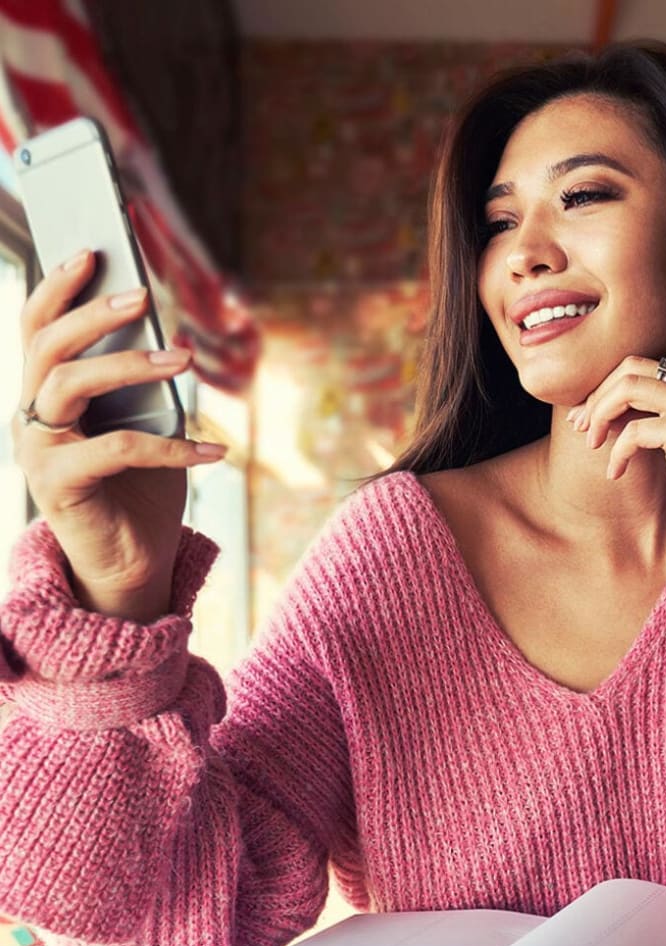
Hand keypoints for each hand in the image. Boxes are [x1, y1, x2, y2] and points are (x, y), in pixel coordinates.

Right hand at [12, 250, 226, 621]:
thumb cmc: (141, 488)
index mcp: (50, 395)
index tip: (92, 247)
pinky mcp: (58, 485)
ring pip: (67, 382)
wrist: (134, 561)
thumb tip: (175, 336)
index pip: (39, 328)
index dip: (58, 284)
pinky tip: (215, 450)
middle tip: (138, 294)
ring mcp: (39, 450)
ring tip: (181, 357)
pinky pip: (115, 447)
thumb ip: (150, 384)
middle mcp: (33, 417)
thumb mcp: (150, 424)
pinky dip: (171, 445)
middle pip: (43, 344)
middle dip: (89, 311)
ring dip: (127, 362)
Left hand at [567, 355, 665, 595]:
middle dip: (597, 397)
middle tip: (580, 427)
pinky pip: (636, 431)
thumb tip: (591, 406)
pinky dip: (618, 451)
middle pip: (630, 370)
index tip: (583, 417)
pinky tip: (616, 473)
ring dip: (600, 416)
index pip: (637, 366)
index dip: (603, 388)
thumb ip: (641, 416)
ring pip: (629, 389)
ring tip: (592, 444)